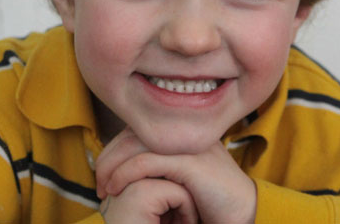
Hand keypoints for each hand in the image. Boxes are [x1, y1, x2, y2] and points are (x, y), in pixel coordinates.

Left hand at [96, 127, 256, 223]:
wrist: (241, 211)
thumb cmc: (208, 196)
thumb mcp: (178, 173)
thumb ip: (159, 161)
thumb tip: (123, 164)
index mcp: (181, 128)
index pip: (136, 128)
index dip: (115, 148)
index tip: (103, 173)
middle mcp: (184, 129)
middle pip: (132, 132)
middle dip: (109, 157)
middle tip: (99, 184)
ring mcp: (187, 142)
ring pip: (135, 143)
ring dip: (112, 166)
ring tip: (104, 188)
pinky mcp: (189, 161)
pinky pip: (146, 161)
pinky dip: (125, 173)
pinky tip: (117, 187)